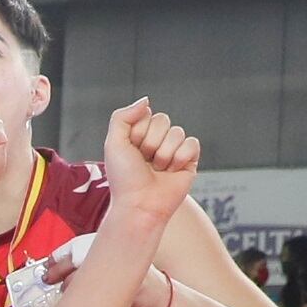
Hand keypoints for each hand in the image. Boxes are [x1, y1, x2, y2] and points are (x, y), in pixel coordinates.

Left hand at [99, 96, 200, 220]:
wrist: (139, 205)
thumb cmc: (124, 178)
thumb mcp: (113, 143)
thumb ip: (122, 116)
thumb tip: (146, 101)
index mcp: (139, 135)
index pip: (147, 115)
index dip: (138, 132)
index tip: (131, 151)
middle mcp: (156, 141)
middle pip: (163, 120)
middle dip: (151, 142)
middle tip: (144, 161)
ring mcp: (174, 150)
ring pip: (177, 132)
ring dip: (164, 153)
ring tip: (157, 170)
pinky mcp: (189, 161)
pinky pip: (192, 143)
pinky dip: (180, 157)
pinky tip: (172, 171)